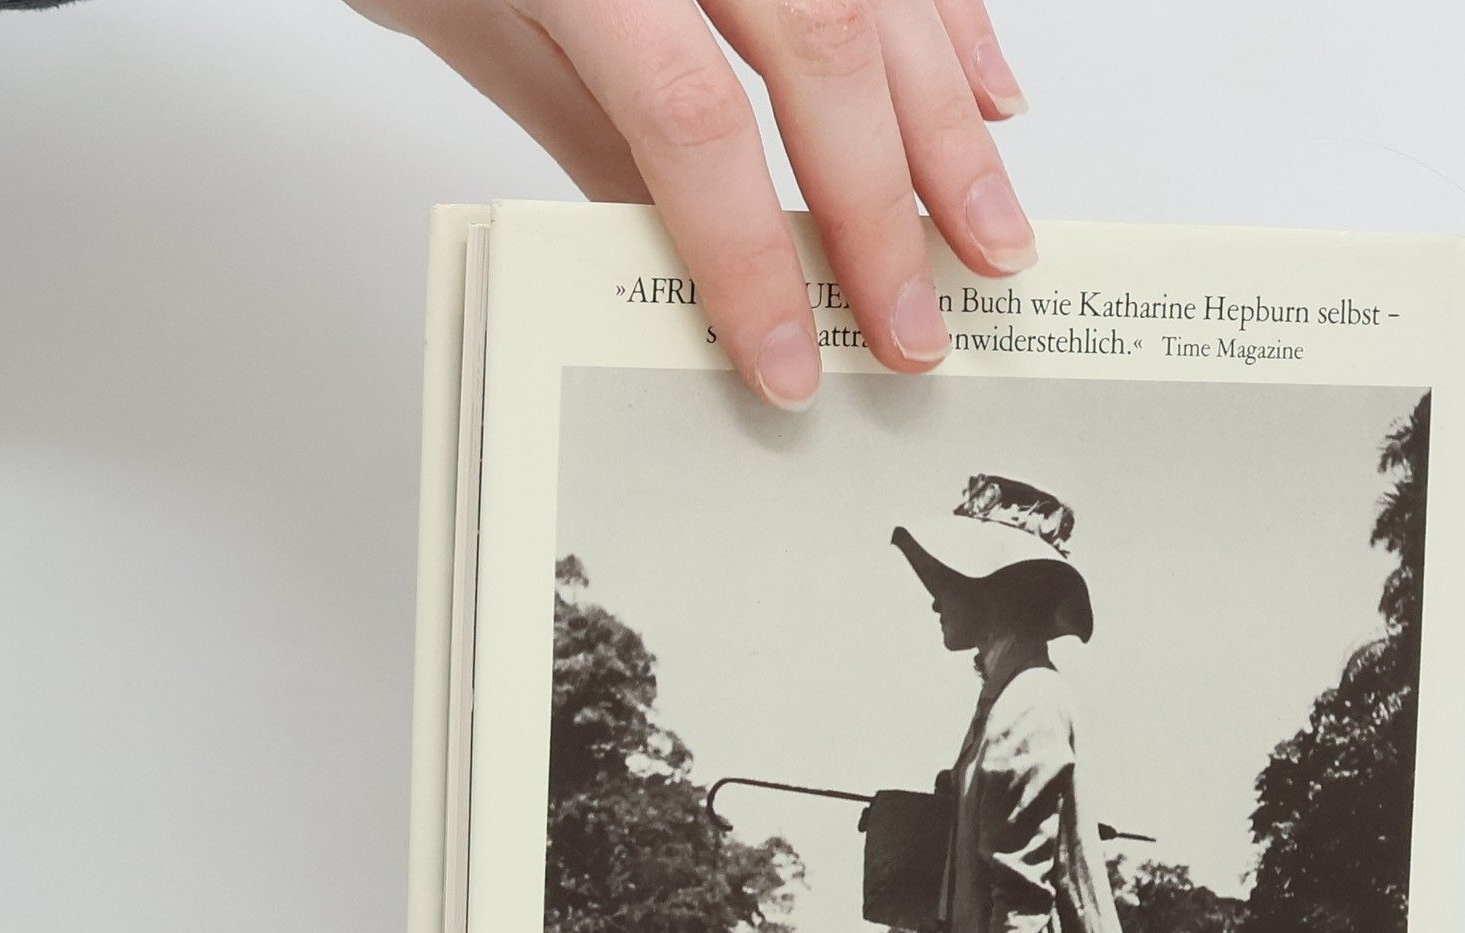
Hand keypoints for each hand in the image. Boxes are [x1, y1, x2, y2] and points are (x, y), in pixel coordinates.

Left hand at [350, 0, 1033, 408]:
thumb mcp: (470, 23)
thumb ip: (587, 126)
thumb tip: (682, 252)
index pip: (691, 117)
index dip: (750, 255)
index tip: (787, 364)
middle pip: (822, 58)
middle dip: (882, 215)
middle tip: (913, 333)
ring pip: (883, 2)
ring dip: (953, 133)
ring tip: (994, 243)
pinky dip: (956, 24)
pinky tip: (994, 101)